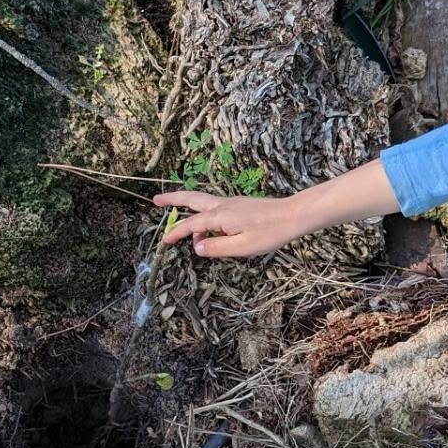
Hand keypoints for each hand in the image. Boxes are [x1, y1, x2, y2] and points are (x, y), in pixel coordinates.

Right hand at [153, 190, 305, 258]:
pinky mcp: (238, 205)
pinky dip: (203, 214)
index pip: (191, 225)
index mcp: (220, 216)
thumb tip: (197, 247)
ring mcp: (230, 203)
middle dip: (172, 200)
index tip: (164, 241)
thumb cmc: (270, 233)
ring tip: (179, 222)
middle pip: (191, 199)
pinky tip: (207, 228)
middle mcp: (221, 205)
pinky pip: (213, 207)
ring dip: (186, 205)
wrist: (292, 215)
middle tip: (155, 200)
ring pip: (201, 201)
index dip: (176, 233)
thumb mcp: (242, 247)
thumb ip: (217, 247)